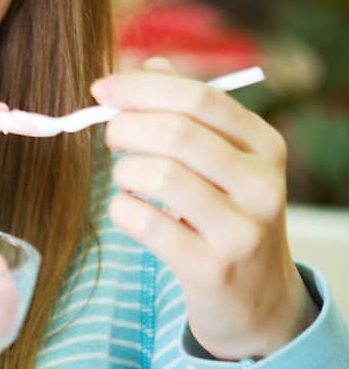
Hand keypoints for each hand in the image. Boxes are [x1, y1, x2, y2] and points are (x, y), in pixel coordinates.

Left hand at [92, 57, 318, 360]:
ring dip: (123, 173)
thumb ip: (190, 114)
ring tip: (125, 181)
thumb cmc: (228, 219)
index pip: (201, 98)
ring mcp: (241, 230)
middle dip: (126, 127)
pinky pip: (145, 223)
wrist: (259, 303)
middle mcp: (262, 185)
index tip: (102, 89)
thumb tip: (146, 65)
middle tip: (109, 137)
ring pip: (158, 176)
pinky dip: (122, 211)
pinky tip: (129, 212)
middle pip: (177, 132)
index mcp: (266, 146)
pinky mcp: (212, 270)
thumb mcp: (226, 163)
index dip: (142, 88)